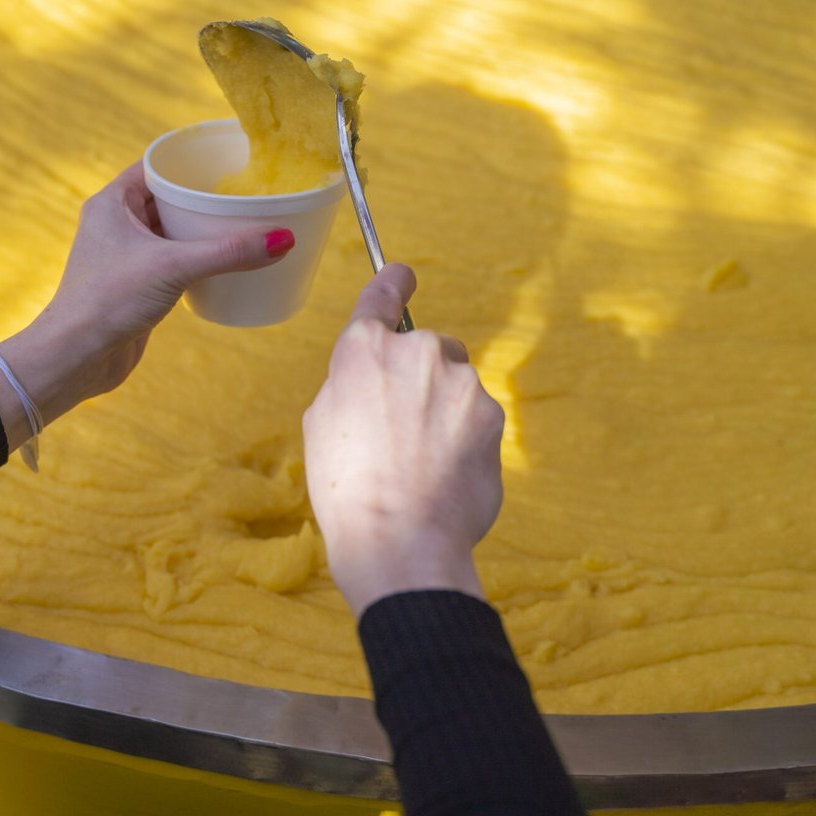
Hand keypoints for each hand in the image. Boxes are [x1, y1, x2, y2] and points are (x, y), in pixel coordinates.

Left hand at [0, 161, 295, 447]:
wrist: (76, 358)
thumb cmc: (107, 302)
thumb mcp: (173, 268)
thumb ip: (227, 253)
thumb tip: (283, 239)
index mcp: (112, 203)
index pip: (156, 167)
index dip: (190, 162)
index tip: (228, 162)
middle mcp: (116, 224)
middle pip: (169, 199)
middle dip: (205, 198)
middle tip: (245, 194)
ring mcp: (127, 256)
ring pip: (173, 233)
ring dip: (203, 231)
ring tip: (244, 225)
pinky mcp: (137, 285)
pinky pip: (174, 262)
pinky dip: (198, 260)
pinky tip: (226, 264)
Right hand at [303, 264, 504, 615]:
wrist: (400, 539)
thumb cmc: (346, 488)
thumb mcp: (322, 423)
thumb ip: (351, 383)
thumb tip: (377, 380)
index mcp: (363, 349)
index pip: (381, 297)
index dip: (392, 284)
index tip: (403, 275)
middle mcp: (416, 352)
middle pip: (426, 349)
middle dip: (419, 379)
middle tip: (398, 430)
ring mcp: (461, 382)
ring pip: (455, 384)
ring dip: (443, 410)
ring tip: (421, 462)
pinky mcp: (493, 415)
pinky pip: (477, 417)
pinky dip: (465, 439)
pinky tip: (444, 475)